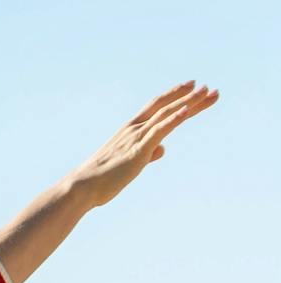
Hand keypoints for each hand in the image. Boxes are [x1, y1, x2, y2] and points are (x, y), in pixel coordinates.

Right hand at [69, 81, 218, 209]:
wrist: (82, 187)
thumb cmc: (100, 179)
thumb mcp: (127, 163)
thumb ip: (147, 154)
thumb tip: (162, 149)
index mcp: (130, 131)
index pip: (157, 108)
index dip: (175, 96)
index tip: (192, 87)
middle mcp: (134, 129)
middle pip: (166, 106)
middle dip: (189, 96)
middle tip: (209, 88)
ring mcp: (136, 138)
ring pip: (166, 114)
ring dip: (188, 102)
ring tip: (207, 93)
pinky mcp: (138, 151)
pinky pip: (159, 131)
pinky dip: (173, 119)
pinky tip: (187, 110)